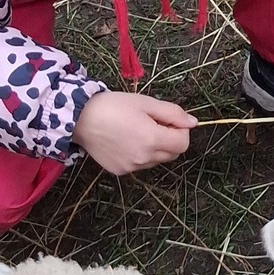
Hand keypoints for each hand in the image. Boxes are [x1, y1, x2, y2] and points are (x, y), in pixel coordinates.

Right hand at [74, 89, 194, 174]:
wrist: (80, 118)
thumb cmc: (113, 106)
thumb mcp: (146, 103)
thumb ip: (173, 113)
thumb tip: (193, 123)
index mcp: (151, 140)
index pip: (183, 144)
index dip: (181, 130)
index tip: (168, 120)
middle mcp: (143, 158)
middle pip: (172, 154)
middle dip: (170, 139)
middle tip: (153, 122)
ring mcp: (130, 167)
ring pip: (156, 160)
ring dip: (155, 147)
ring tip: (137, 130)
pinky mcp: (119, 171)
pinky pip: (140, 164)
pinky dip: (140, 154)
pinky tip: (125, 140)